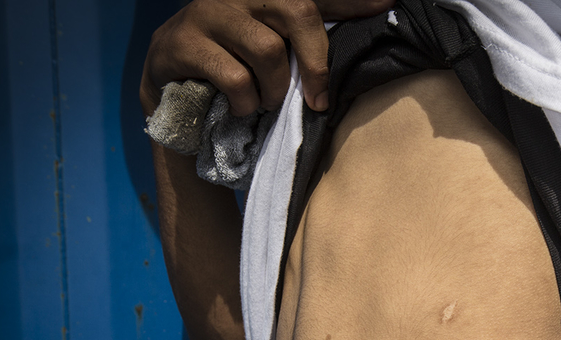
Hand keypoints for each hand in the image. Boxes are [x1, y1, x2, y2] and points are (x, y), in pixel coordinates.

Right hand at [140, 0, 393, 116]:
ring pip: (267, 50)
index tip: (388, 2)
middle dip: (315, 62)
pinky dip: (245, 102)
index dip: (352, 1)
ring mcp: (207, 11)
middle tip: (318, 99)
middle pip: (297, 10)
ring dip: (274, 90)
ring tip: (266, 102)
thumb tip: (371, 26)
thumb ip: (310, 41)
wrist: (173, 90)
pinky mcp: (181, 41)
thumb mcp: (274, 51)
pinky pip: (234, 77)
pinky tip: (240, 107)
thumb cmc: (236, 69)